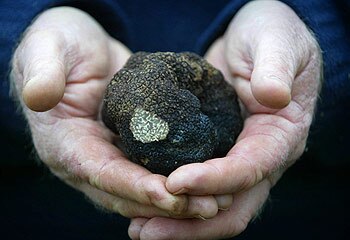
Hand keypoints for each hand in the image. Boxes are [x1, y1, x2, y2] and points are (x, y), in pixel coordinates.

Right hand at [11, 7, 227, 219]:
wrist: (79, 48)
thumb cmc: (60, 44)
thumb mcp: (46, 48)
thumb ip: (42, 71)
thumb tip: (40, 97)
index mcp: (66, 143)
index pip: (102, 174)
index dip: (135, 187)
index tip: (171, 194)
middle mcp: (88, 160)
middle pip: (127, 193)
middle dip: (167, 204)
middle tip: (208, 207)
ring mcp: (110, 156)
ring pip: (144, 190)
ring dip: (179, 201)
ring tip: (217, 203)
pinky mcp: (130, 148)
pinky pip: (154, 171)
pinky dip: (180, 183)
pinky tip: (208, 185)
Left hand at [129, 1, 321, 238]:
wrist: (255, 40)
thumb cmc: (270, 35)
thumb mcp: (277, 40)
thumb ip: (277, 66)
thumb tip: (273, 96)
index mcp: (280, 135)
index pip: (250, 169)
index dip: (215, 179)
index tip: (175, 182)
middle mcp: (260, 157)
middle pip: (231, 206)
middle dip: (191, 223)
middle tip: (145, 230)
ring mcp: (237, 159)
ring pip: (213, 206)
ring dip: (178, 222)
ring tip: (139, 229)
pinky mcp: (216, 153)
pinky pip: (198, 188)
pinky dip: (174, 202)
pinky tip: (143, 203)